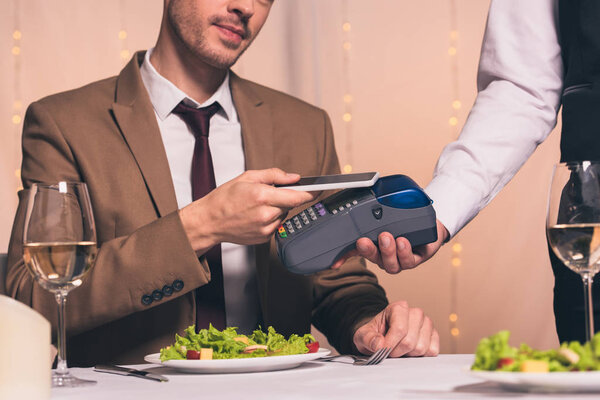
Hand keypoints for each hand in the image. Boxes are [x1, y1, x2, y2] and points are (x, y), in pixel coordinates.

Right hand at [179, 168, 315, 251]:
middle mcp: (265, 214)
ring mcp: (265, 229)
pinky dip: (270, 219)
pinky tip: (255, 216)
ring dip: (277, 209)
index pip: (296, 196)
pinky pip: (276, 226)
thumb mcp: (247, 177)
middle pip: (290, 205)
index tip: (319, 190)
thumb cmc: (224, 199)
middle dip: (285, 198)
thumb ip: (273, 175)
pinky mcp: (263, 239)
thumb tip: (293, 177)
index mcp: (262, 196)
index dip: (310, 193)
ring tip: (257, 206)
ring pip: (283, 215)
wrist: (209, 222)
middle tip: (268, 194)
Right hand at [331, 219, 448, 273]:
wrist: (428, 223)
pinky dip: (404, 252)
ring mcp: (399, 259)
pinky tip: (403, 241)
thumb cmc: (403, 223)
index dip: (343, 259)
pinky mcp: (415, 259)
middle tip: (364, 241)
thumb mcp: (383, 217)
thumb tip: (348, 219)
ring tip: (388, 237)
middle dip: (368, 251)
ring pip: (390, 264)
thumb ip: (366, 218)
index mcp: (373, 246)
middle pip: (373, 259)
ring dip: (387, 251)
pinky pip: (408, 261)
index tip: (335, 262)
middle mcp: (384, 256)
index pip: (355, 253)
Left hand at [353, 301, 438, 356]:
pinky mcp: (434, 336)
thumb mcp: (363, 336)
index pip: (400, 329)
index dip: (390, 344)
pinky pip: (432, 352)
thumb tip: (379, 344)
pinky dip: (419, 356)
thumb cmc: (374, 335)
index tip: (382, 350)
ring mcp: (427, 324)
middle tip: (389, 350)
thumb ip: (367, 338)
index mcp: (398, 308)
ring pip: (421, 348)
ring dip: (408, 355)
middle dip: (397, 351)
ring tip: (399, 349)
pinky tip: (410, 351)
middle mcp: (415, 313)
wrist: (382, 338)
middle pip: (410, 342)